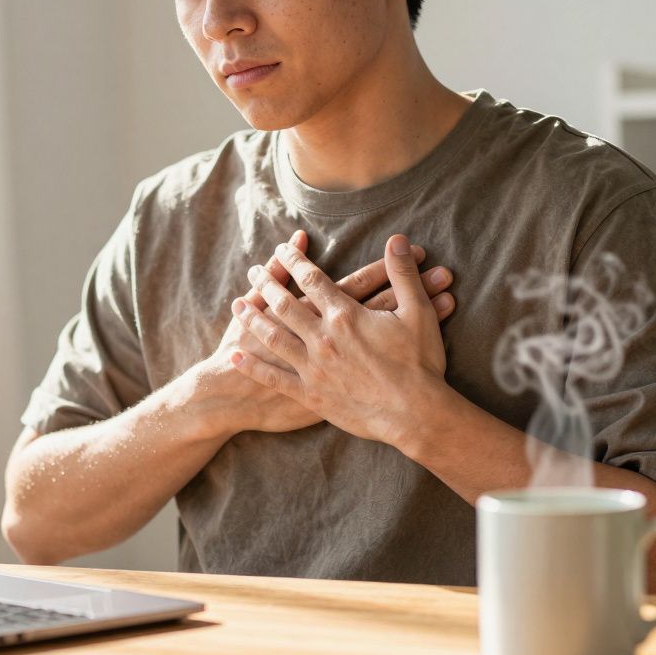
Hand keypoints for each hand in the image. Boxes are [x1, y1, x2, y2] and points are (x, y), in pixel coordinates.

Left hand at [229, 234, 453, 447]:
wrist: (415, 414)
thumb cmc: (420, 363)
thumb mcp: (418, 312)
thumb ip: (403, 273)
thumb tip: (398, 239)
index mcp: (345, 315)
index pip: (312, 280)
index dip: (294, 261)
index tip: (281, 249)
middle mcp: (322, 338)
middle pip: (285, 304)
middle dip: (266, 284)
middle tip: (252, 271)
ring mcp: (313, 367)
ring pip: (273, 336)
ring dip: (253, 318)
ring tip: (237, 304)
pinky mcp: (310, 395)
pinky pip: (274, 378)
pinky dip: (252, 366)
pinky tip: (235, 354)